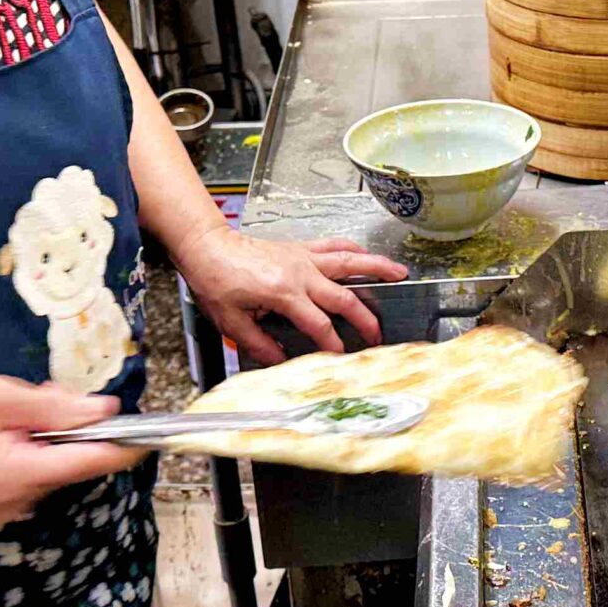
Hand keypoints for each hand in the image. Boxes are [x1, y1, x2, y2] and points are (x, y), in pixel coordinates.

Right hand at [0, 376, 146, 524]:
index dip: (127, 446)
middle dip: (72, 428)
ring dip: (48, 436)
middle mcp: (20, 501)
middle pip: (73, 463)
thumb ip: (58, 407)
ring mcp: (6, 507)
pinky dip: (30, 448)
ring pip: (52, 465)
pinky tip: (3, 429)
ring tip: (11, 410)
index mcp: (23, 476)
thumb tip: (107, 413)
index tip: (156, 431)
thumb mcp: (1, 398)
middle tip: (43, 397)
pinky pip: (31, 471)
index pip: (94, 463)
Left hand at [178, 229, 409, 366]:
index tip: (340, 357)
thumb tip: (280, 361)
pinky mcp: (300, 248)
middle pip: (343, 297)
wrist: (207, 247)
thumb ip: (259, 344)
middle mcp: (300, 274)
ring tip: (401, 272)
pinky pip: (333, 245)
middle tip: (378, 332)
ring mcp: (303, 257)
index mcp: (284, 294)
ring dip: (377, 267)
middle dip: (365, 317)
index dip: (333, 344)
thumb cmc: (216, 280)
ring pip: (349, 261)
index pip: (319, 324)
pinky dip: (353, 249)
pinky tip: (366, 253)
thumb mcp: (231, 322)